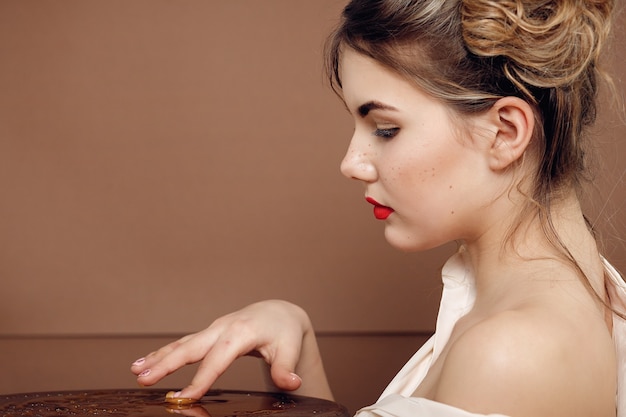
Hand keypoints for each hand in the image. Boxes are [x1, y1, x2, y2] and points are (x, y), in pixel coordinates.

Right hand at [130, 300, 331, 400]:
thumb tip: (292, 384)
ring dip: (158, 356)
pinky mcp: (209, 333)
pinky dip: (164, 352)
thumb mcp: (289, 349)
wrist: (279, 312)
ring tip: (135, 371)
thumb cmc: (283, 332)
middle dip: (165, 363)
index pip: (217, 360)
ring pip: (182, 343)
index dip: (200, 380)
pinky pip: (183, 343)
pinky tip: (146, 361)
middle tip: (142, 379)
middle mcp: (222, 328)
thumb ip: (286, 368)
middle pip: (190, 347)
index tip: (183, 398)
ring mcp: (213, 329)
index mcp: (241, 333)